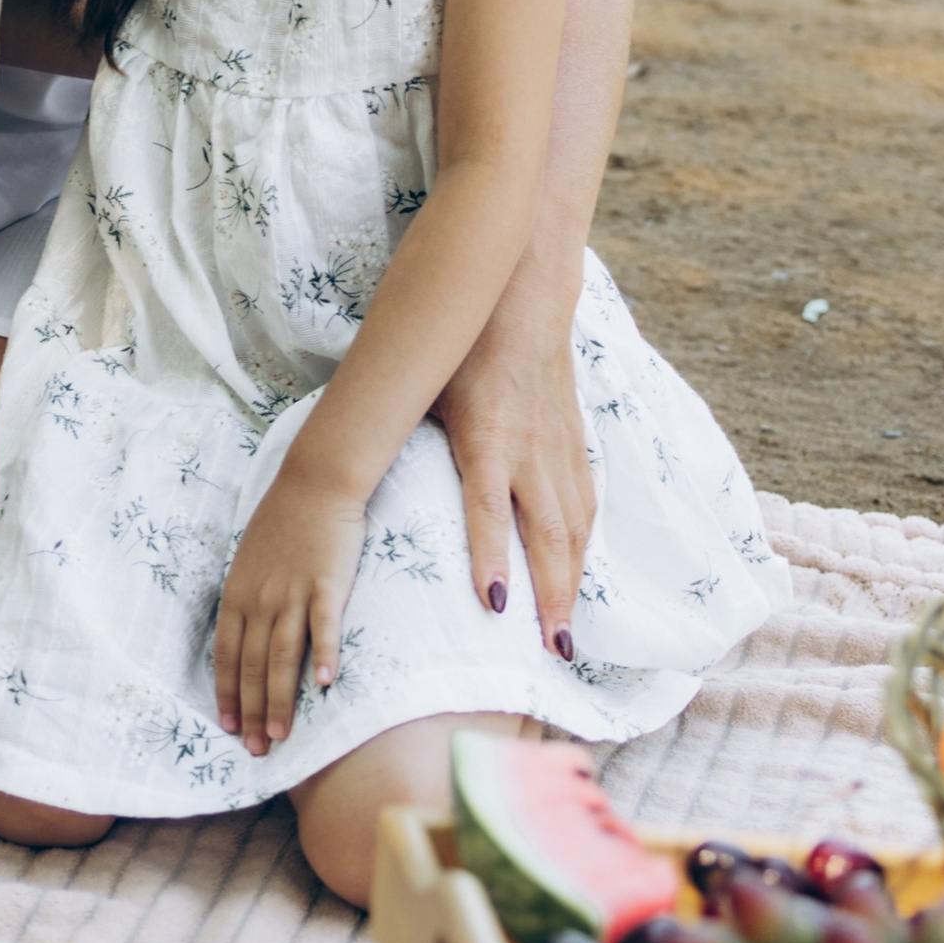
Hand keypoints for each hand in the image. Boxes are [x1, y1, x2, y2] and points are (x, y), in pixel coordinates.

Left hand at [214, 462, 366, 747]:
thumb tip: (245, 641)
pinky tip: (325, 684)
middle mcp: (259, 597)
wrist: (314, 483)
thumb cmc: (283, 524)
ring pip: (281, 655)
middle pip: (251, 664)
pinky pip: (323, 625)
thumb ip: (247, 601)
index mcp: (237, 593)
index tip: (229, 728)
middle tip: (257, 750)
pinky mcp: (325, 582)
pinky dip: (324, 655)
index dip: (226, 693)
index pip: (225, 654)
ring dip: (280, 700)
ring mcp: (291, 591)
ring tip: (281, 736)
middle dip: (252, 711)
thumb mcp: (250, 562)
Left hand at [432, 258, 593, 657]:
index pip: (489, 506)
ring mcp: (558, 445)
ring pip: (573, 526)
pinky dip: (584, 544)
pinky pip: (585, 501)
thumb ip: (405, 429)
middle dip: (550, 596)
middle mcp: (528, 447)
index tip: (494, 605)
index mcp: (486, 432)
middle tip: (551, 652)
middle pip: (547, 534)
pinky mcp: (575, 438)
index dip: (491, 556)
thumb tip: (359, 474)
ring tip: (565, 636)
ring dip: (572, 583)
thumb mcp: (428, 381)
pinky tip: (578, 574)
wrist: (526, 290)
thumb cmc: (464, 339)